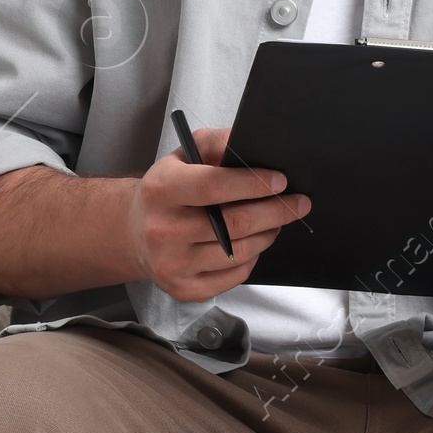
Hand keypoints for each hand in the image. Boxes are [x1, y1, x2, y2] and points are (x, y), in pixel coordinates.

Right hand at [126, 124, 309, 300]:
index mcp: (161, 190)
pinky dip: (252, 258)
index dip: (254, 183)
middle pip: (235, 223)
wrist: (134, 233)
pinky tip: (253, 243)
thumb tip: (253, 146)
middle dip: (275, 211)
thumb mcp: (183, 155)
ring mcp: (172, 264)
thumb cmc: (167, 190)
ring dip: (267, 234)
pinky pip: (234, 276)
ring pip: (239, 252)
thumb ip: (216, 143)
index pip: (215, 186)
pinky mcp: (183, 288)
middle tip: (298, 203)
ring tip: (276, 221)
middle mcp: (163, 230)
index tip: (281, 181)